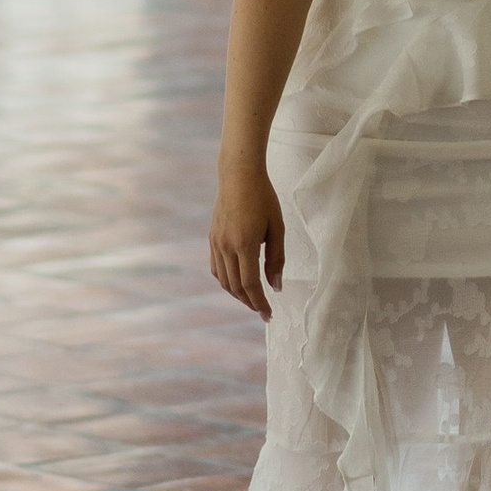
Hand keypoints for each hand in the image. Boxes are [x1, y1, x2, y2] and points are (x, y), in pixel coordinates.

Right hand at [210, 165, 284, 316]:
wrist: (239, 175)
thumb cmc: (263, 198)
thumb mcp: (277, 227)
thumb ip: (276, 259)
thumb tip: (276, 286)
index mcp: (245, 244)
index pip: (251, 284)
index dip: (260, 303)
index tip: (269, 314)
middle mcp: (226, 246)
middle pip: (236, 287)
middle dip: (250, 303)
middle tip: (263, 310)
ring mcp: (216, 243)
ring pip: (224, 280)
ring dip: (238, 294)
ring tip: (253, 299)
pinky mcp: (212, 239)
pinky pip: (217, 268)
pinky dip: (227, 281)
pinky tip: (238, 282)